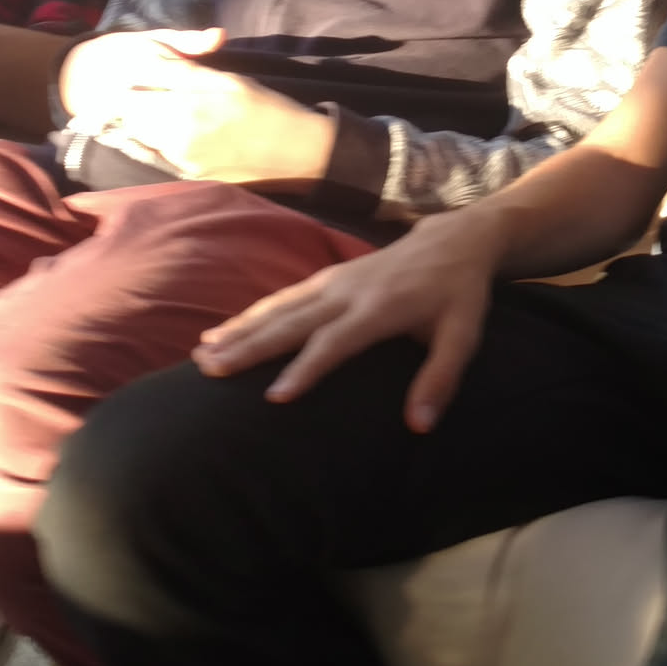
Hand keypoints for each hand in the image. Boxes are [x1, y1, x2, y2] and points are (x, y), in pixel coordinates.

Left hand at [63, 31, 336, 186]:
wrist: (299, 153)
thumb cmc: (265, 108)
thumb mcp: (225, 80)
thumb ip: (181, 71)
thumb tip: (143, 65)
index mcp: (182, 111)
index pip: (129, 97)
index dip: (128, 84)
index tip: (132, 77)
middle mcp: (175, 142)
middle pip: (132, 121)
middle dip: (133, 105)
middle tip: (145, 92)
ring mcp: (182, 165)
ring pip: (144, 140)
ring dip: (147, 124)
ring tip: (165, 111)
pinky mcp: (192, 179)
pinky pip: (161, 157)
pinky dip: (161, 143)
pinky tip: (179, 133)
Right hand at [190, 215, 501, 431]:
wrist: (453, 239)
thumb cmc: (458, 294)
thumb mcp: (464, 336)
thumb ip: (441, 379)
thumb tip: (419, 426)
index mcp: (381, 308)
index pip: (336, 342)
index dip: (306, 369)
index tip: (274, 397)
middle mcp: (349, 292)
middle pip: (292, 322)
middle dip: (250, 346)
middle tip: (211, 370)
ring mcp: (334, 282)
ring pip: (279, 307)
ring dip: (240, 329)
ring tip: (202, 353)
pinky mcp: (328, 278)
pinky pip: (282, 298)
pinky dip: (250, 315)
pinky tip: (223, 331)